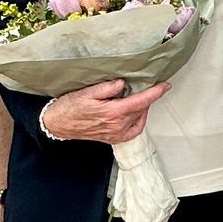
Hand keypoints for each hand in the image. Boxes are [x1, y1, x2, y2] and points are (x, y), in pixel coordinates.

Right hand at [42, 79, 168, 143]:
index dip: (155, 92)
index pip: (141, 101)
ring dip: (142, 108)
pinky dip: (138, 121)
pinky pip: (133, 131)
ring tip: (138, 97)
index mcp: (113, 113)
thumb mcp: (87, 92)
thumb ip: (107, 87)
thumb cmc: (69, 107)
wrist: (58, 124)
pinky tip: (136, 114)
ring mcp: (116, 133)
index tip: (165, 85)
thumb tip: (122, 83)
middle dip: (147, 97)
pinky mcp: (113, 138)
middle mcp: (117, 125)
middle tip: (146, 85)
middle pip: (141, 109)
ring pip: (138, 119)